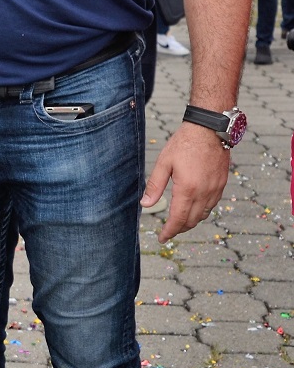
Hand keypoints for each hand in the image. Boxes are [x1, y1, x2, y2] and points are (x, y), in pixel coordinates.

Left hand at [140, 120, 230, 240]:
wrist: (210, 129)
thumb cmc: (184, 143)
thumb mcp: (164, 163)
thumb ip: (155, 186)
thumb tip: (145, 205)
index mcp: (187, 189)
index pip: (178, 220)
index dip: (169, 232)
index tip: (162, 238)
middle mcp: (204, 193)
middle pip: (191, 221)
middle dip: (179, 229)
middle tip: (168, 230)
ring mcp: (215, 189)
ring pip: (203, 215)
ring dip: (191, 221)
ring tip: (179, 222)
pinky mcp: (222, 184)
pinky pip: (212, 205)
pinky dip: (202, 212)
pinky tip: (194, 208)